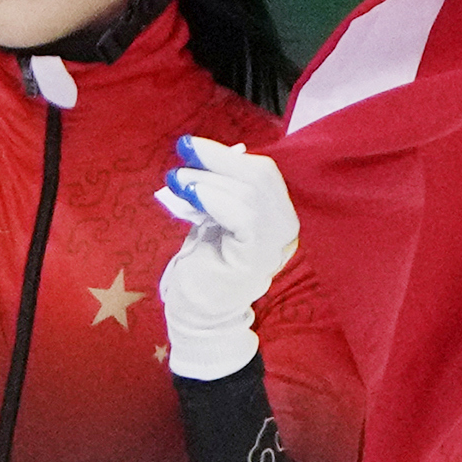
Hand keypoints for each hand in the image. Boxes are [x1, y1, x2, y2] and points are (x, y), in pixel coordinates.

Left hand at [155, 137, 300, 380]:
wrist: (197, 315)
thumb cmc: (203, 266)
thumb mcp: (212, 217)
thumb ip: (219, 191)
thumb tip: (206, 154)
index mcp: (277, 215)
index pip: (262, 173)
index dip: (226, 155)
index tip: (189, 146)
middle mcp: (285, 229)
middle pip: (261, 176)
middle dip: (217, 159)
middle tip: (181, 152)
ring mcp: (275, 246)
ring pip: (250, 192)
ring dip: (207, 178)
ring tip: (176, 179)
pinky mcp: (257, 259)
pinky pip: (243, 216)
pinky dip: (213, 198)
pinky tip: (188, 193)